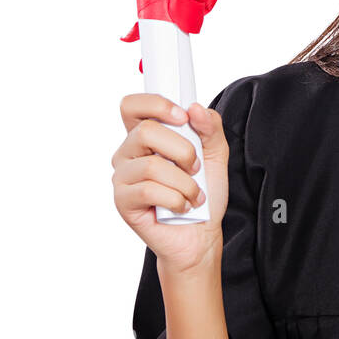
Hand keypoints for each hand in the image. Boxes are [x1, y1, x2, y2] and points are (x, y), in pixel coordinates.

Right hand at [111, 93, 229, 273]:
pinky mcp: (123, 201)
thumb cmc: (203, 194)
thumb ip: (210, 128)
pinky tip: (182, 207)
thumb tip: (195, 108)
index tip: (183, 116)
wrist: (201, 235)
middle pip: (146, 131)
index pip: (133, 106)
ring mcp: (122, 176)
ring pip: (152, 165)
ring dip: (184, 183)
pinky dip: (176, 200)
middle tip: (195, 167)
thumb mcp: (215, 155)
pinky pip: (150, 191)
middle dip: (183, 150)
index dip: (156, 104)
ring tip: (193, 194)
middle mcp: (129, 153)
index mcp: (146, 136)